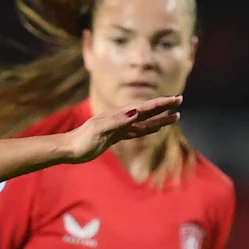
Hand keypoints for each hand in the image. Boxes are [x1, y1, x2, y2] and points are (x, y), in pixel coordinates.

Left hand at [62, 95, 183, 162]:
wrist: (68, 149)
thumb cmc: (81, 140)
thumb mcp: (99, 130)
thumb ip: (117, 121)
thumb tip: (136, 112)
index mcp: (119, 116)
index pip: (144, 108)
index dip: (160, 104)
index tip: (176, 99)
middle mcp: (121, 119)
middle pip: (147, 112)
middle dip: (163, 106)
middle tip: (180, 100)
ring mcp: (119, 128)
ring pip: (144, 122)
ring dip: (160, 119)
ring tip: (175, 116)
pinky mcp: (115, 137)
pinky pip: (136, 132)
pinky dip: (148, 130)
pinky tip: (155, 129)